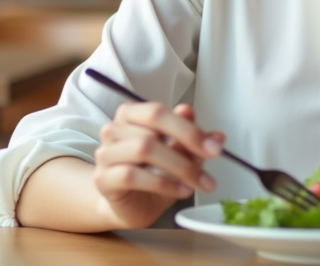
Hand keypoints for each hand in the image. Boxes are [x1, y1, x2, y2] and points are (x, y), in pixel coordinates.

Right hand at [93, 101, 224, 228]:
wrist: (131, 207)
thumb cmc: (153, 175)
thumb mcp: (178, 155)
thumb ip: (192, 141)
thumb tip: (217, 136)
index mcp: (131, 115)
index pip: (158, 111)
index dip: (188, 127)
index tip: (214, 146)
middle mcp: (114, 129)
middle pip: (152, 128)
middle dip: (187, 144)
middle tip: (212, 160)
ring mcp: (105, 153)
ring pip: (143, 149)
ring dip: (178, 166)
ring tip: (197, 182)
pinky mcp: (103, 179)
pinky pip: (132, 176)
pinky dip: (162, 183)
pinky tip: (181, 191)